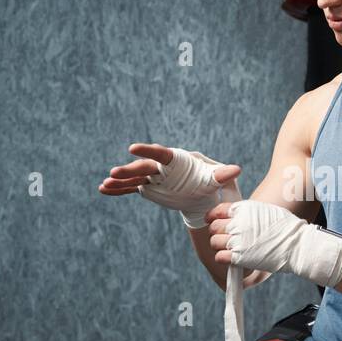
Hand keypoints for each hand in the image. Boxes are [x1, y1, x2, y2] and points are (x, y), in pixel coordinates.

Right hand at [99, 144, 240, 228]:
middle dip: (129, 170)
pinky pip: (132, 188)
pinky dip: (120, 189)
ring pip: (135, 178)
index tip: (132, 148)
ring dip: (120, 181)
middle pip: (144, 167)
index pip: (161, 154)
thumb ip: (222, 174)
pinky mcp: (149, 188)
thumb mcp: (216, 179)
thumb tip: (237, 170)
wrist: (202, 192)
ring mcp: (154, 178)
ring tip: (104, 184)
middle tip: (114, 173)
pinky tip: (104, 190)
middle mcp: (162, 167)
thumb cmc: (210, 182)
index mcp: (175, 160)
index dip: (147, 151)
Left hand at [207, 200, 341, 287]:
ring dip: (220, 246)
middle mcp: (238, 223)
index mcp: (243, 208)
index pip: (217, 211)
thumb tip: (239, 215)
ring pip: (214, 242)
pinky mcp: (240, 256)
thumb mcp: (266, 210)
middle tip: (224, 238)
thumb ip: (248, 212)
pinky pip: (220, 257)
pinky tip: (231, 258)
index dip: (212, 217)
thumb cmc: (287, 227)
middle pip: (214, 227)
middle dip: (217, 233)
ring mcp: (238, 240)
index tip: (212, 222)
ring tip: (229, 249)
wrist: (297, 244)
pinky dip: (223, 258)